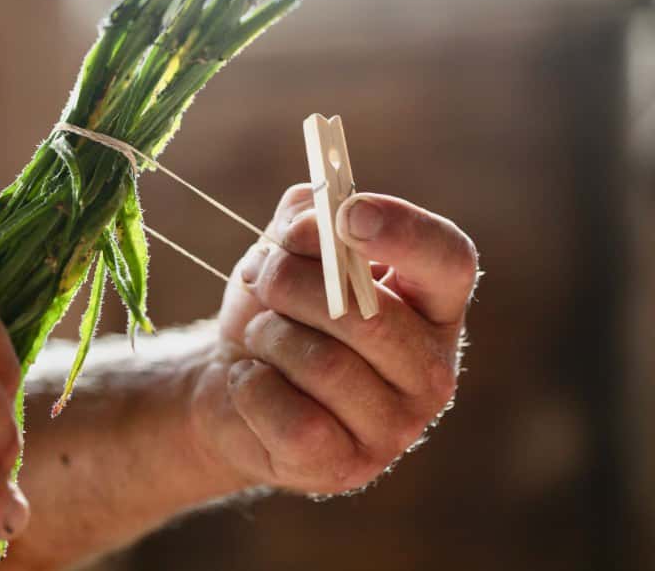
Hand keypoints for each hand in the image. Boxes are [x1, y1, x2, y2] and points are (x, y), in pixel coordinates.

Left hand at [194, 186, 476, 494]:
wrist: (232, 384)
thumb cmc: (278, 311)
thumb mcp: (288, 250)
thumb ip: (307, 219)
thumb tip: (315, 224)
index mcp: (431, 305)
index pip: (449, 262)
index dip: (404, 233)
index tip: (349, 215)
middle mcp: (431, 370)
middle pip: (370, 316)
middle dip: (294, 284)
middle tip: (264, 279)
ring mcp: (395, 427)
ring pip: (325, 365)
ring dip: (269, 335)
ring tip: (261, 337)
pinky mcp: (346, 467)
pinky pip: (290, 414)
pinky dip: (250, 385)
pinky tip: (252, 381)